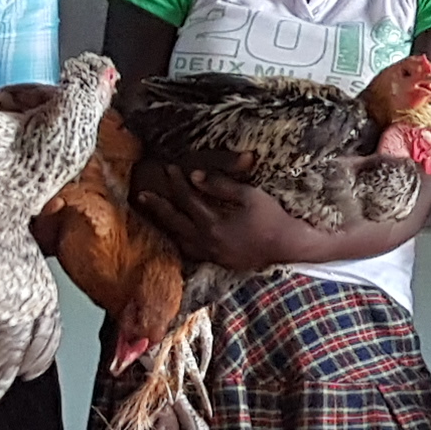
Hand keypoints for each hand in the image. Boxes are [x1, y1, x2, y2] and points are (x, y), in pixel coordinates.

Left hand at [133, 160, 320, 270]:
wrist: (289, 247)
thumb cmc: (273, 218)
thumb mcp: (249, 195)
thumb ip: (220, 185)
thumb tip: (194, 176)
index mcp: (213, 223)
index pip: (188, 199)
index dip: (177, 182)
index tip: (169, 168)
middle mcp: (207, 241)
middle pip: (174, 221)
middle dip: (158, 206)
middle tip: (141, 195)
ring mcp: (212, 254)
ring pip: (180, 239)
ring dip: (165, 226)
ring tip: (154, 216)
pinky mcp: (219, 261)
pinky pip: (192, 251)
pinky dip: (181, 241)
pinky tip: (179, 236)